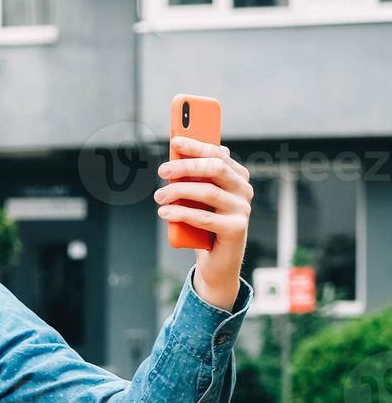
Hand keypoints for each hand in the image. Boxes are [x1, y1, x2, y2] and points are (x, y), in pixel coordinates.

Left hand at [155, 135, 252, 309]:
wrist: (216, 260)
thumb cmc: (204, 223)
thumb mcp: (197, 198)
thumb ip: (193, 177)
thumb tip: (177, 152)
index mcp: (237, 177)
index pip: (218, 155)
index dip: (197, 146)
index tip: (176, 141)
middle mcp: (244, 190)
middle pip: (215, 169)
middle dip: (186, 166)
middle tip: (162, 170)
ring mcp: (242, 209)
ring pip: (208, 192)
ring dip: (178, 191)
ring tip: (159, 196)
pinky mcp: (236, 229)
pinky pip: (204, 218)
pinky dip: (182, 213)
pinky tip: (165, 212)